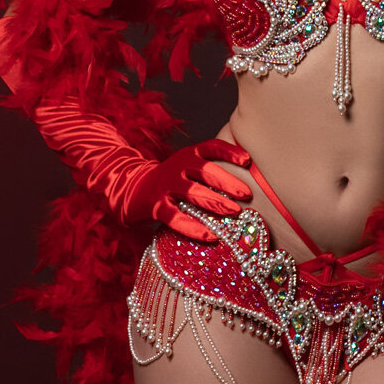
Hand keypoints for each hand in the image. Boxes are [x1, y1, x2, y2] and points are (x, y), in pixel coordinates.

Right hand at [119, 138, 253, 242]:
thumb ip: (213, 169)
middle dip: (227, 182)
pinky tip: (211, 236)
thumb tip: (249, 181)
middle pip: (205, 170)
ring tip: (235, 212)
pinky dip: (194, 227)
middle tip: (247, 194)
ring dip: (215, 202)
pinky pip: (176, 217)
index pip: (210, 147)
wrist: (134, 189)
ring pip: (192, 192)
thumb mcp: (190, 167)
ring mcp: (166, 186)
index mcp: (189, 155)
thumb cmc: (174, 180)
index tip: (247, 160)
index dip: (229, 152)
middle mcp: (177, 167)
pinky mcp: (156, 206)